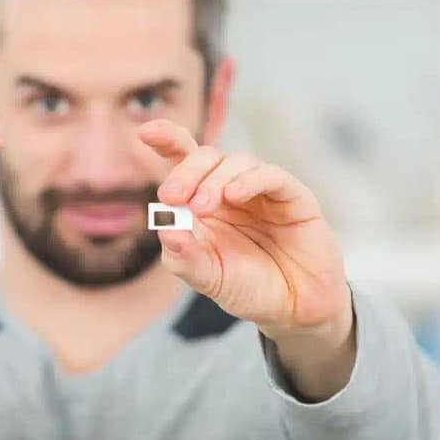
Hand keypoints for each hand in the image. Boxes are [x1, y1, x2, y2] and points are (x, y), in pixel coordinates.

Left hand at [138, 120, 354, 394]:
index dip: (167, 140)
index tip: (145, 131)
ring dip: (214, 179)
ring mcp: (263, 190)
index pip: (184, 160)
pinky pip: (271, 176)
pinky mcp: (294, 197)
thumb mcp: (208, 278)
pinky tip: (234, 195)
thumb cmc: (248, 287)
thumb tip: (164, 228)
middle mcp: (231, 189)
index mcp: (203, 202)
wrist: (294, 308)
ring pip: (237, 161)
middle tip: (173, 196)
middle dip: (186, 170)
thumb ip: (183, 257)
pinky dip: (250, 180)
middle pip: (206, 156)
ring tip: (203, 206)